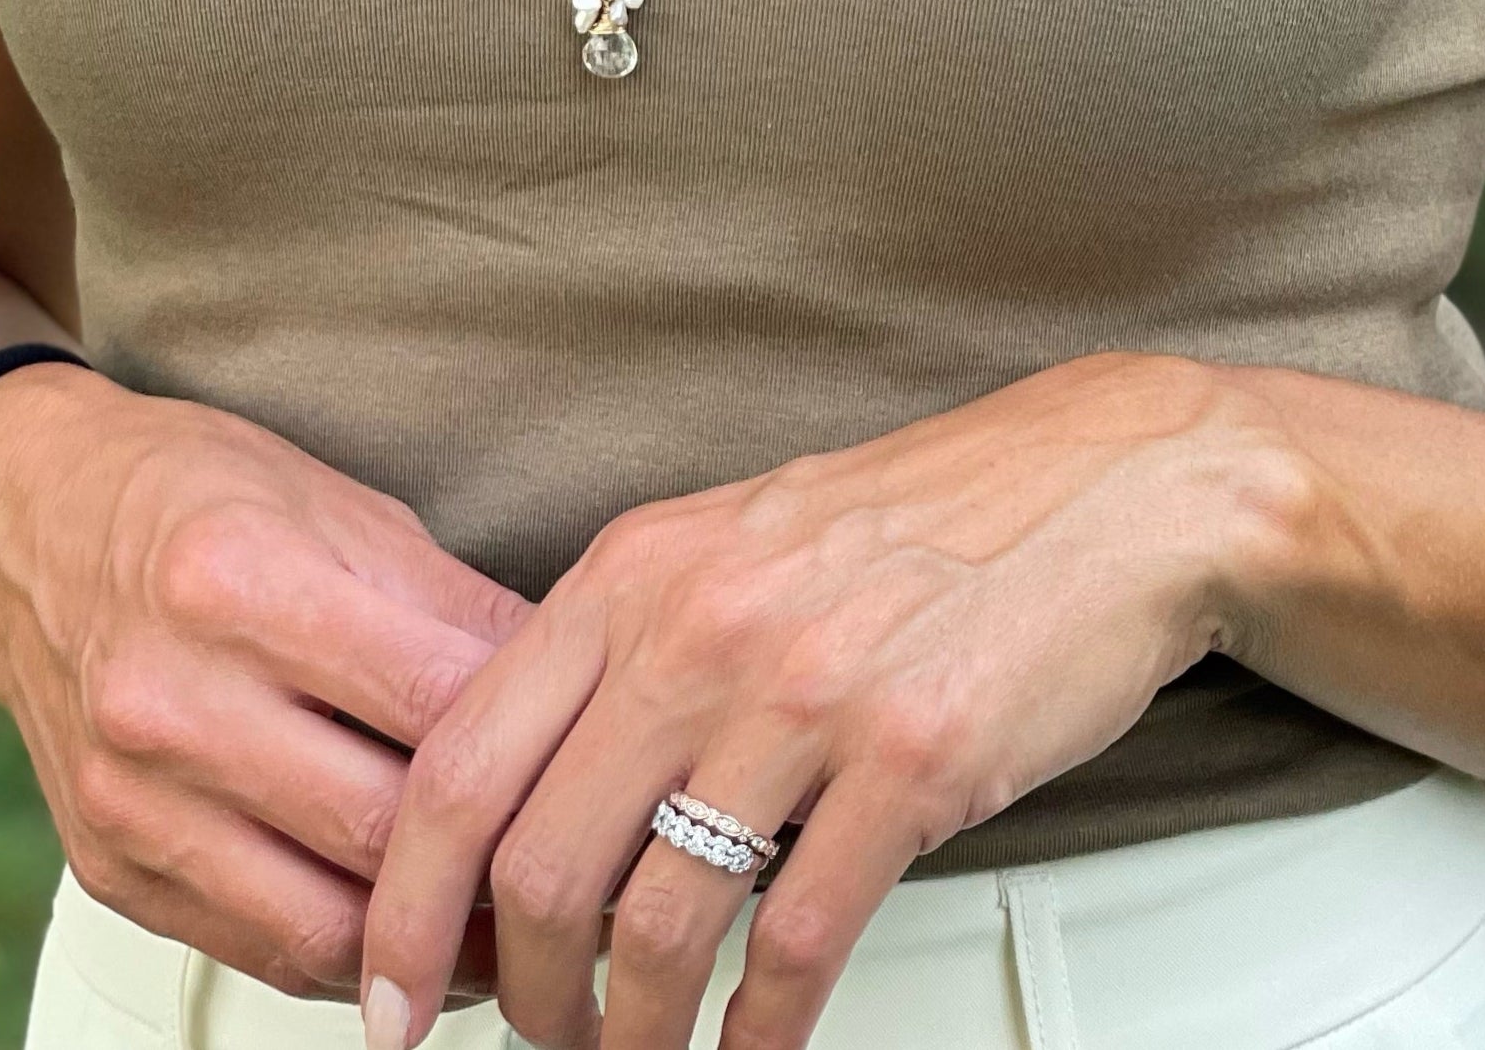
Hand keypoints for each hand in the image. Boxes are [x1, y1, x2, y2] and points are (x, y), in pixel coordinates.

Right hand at [0, 364, 529, 1000]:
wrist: (28, 526)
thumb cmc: (195, 497)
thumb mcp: (339, 507)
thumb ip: (452, 608)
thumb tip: (576, 693)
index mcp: (236, 579)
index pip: (430, 700)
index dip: (539, 744)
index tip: (608, 765)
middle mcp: (169, 698)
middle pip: (384, 827)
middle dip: (502, 858)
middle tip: (588, 861)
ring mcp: (130, 797)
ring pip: (327, 923)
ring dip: (439, 940)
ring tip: (518, 920)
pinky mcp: (112, 867)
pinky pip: (261, 948)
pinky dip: (356, 956)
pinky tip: (419, 932)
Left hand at [359, 354, 1290, 1049]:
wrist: (1098, 489)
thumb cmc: (914, 522)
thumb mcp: (728, 541)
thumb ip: (625, 645)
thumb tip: (530, 792)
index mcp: (632, 573)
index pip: (460, 760)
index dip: (403, 903)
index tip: (386, 990)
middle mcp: (697, 628)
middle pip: (537, 867)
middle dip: (522, 995)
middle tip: (538, 1036)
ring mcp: (804, 695)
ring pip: (657, 927)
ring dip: (631, 1034)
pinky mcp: (911, 763)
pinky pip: (795, 946)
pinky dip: (757, 1033)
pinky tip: (751, 1046)